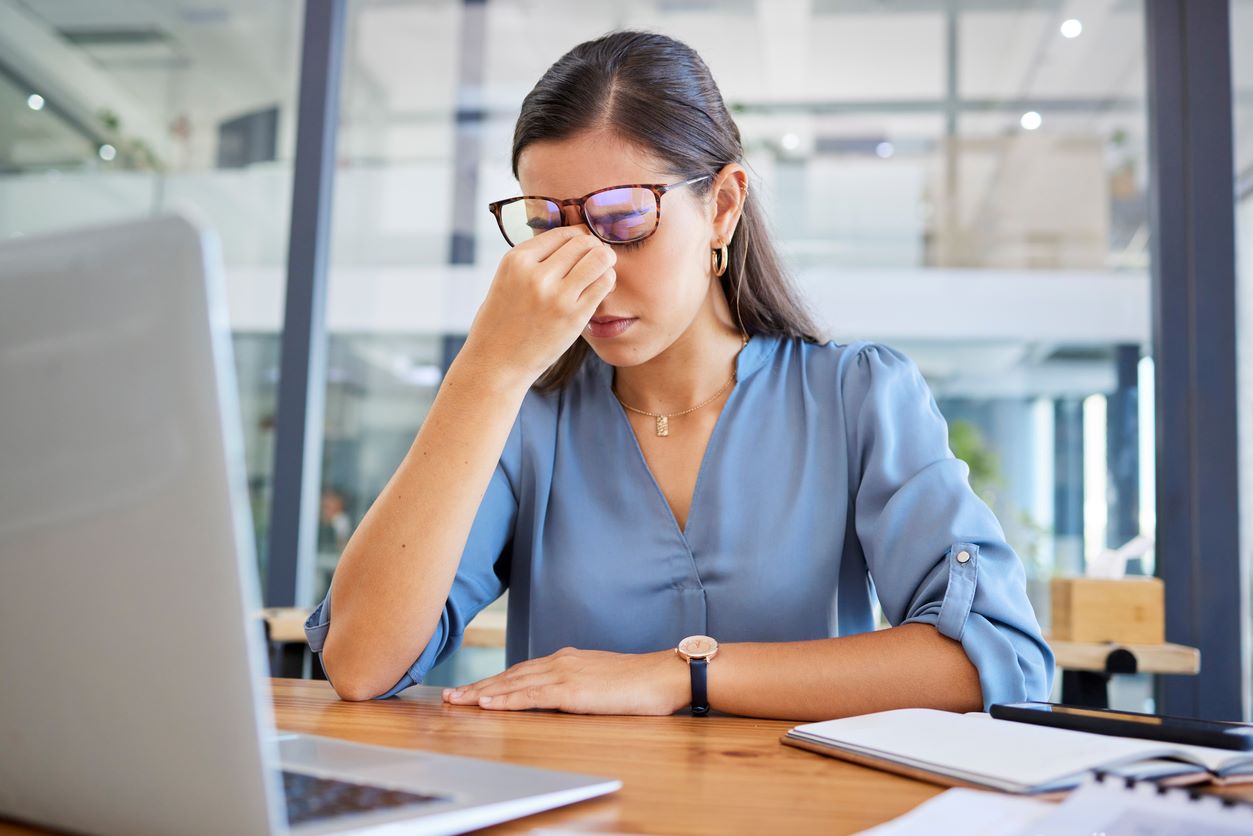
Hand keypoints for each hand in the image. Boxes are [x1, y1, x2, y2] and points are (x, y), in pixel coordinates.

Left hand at [441, 647, 689, 715]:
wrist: (663, 676)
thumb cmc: (639, 683)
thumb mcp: (601, 682)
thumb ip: (578, 686)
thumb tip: (564, 697)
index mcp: (567, 660)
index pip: (521, 671)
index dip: (493, 681)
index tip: (471, 689)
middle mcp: (560, 661)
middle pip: (509, 674)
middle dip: (477, 686)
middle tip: (449, 695)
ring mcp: (564, 673)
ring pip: (512, 683)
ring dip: (481, 692)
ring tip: (456, 700)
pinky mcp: (570, 689)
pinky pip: (529, 695)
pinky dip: (504, 698)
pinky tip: (485, 702)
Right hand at [461, 225, 616, 384]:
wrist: (496, 364)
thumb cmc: (501, 323)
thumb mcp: (506, 280)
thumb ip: (533, 261)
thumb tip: (570, 241)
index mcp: (516, 260)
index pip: (562, 232)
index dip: (578, 237)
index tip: (582, 248)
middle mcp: (536, 273)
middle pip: (583, 242)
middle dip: (594, 248)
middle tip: (596, 259)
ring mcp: (556, 295)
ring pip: (599, 258)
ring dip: (605, 261)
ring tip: (601, 272)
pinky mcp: (573, 316)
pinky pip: (604, 283)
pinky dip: (608, 281)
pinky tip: (601, 288)